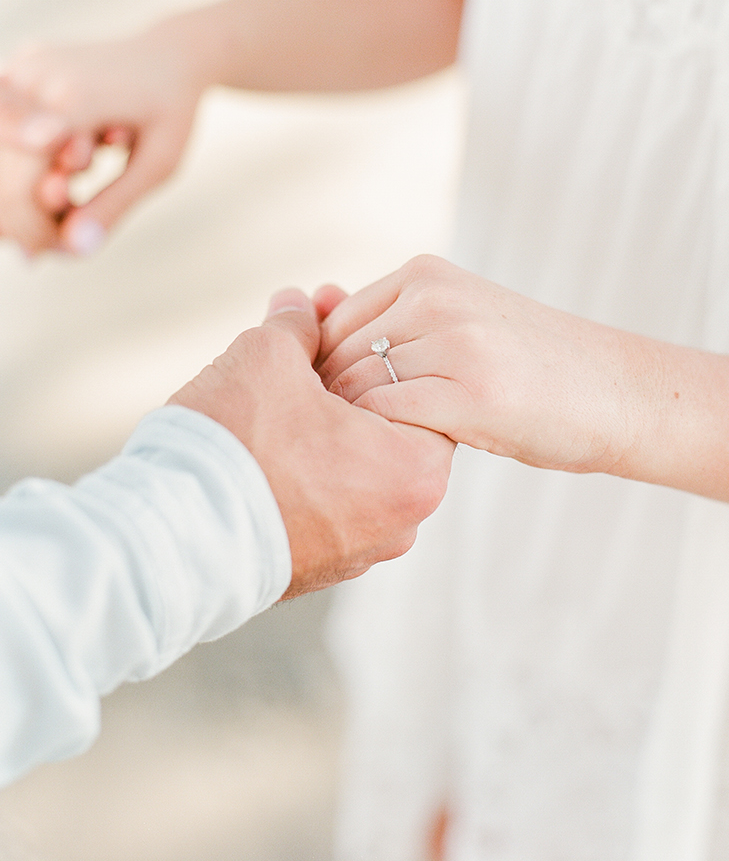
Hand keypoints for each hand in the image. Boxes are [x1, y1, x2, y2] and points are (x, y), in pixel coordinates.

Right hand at [0, 29, 208, 254]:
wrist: (169, 56)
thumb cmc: (170, 113)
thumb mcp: (158, 165)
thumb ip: (114, 204)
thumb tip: (74, 251)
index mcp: (76, 97)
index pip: (26, 178)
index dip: (34, 224)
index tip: (55, 252)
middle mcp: (38, 76)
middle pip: (5, 169)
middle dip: (27, 216)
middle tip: (56, 242)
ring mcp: (22, 67)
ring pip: (1, 153)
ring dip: (22, 191)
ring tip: (68, 195)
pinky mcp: (17, 68)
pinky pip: (4, 131)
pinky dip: (20, 165)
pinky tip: (61, 171)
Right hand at [170, 287, 455, 598]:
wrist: (167, 541)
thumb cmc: (234, 447)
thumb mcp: (268, 358)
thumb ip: (298, 327)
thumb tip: (302, 302)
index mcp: (417, 470)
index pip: (416, 394)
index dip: (368, 353)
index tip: (328, 328)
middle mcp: (405, 521)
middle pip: (385, 432)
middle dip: (343, 386)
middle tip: (300, 353)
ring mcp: (364, 552)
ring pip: (353, 471)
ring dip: (321, 431)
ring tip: (272, 397)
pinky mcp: (321, 569)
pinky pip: (326, 506)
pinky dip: (304, 475)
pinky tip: (263, 445)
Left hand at [315, 255, 728, 504]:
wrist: (615, 393)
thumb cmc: (531, 366)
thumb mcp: (460, 321)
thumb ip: (391, 322)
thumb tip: (304, 310)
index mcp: (426, 274)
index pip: (330, 325)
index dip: (321, 378)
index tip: (340, 416)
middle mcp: (435, 298)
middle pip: (335, 359)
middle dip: (331, 407)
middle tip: (357, 445)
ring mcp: (455, 343)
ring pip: (355, 391)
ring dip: (357, 430)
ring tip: (384, 454)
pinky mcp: (473, 395)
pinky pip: (388, 418)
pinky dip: (385, 443)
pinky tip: (410, 458)